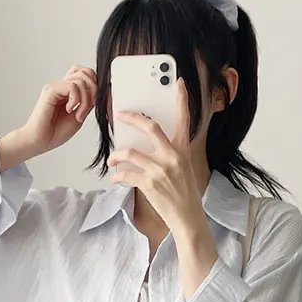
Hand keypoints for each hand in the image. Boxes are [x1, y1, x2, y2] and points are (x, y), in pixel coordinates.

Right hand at [0, 68, 96, 171]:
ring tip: (77, 113)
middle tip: (88, 107)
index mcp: (69, 91)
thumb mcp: (80, 115)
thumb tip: (100, 92)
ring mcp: (56, 86)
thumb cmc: (55, 132)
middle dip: (94, 90)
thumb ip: (89, 102)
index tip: (94, 104)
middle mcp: (62, 86)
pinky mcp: (50, 90)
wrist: (40, 142)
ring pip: (81, 79)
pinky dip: (76, 99)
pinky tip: (69, 109)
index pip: (87, 74)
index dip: (96, 85)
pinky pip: (72, 86)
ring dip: (85, 99)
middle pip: (86, 72)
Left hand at [108, 77, 217, 292]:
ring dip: (116, 156)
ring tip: (112, 160)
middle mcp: (173, 156)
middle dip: (131, 118)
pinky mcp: (149, 184)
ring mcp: (161, 170)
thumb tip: (148, 143)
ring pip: (129, 152)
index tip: (179, 83)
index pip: (184, 118)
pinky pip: (125, 174)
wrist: (188, 218)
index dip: (181, 99)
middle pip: (150, 127)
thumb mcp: (184, 168)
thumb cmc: (185, 194)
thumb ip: (171, 153)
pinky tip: (116, 178)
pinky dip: (117, 176)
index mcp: (183, 150)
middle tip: (120, 116)